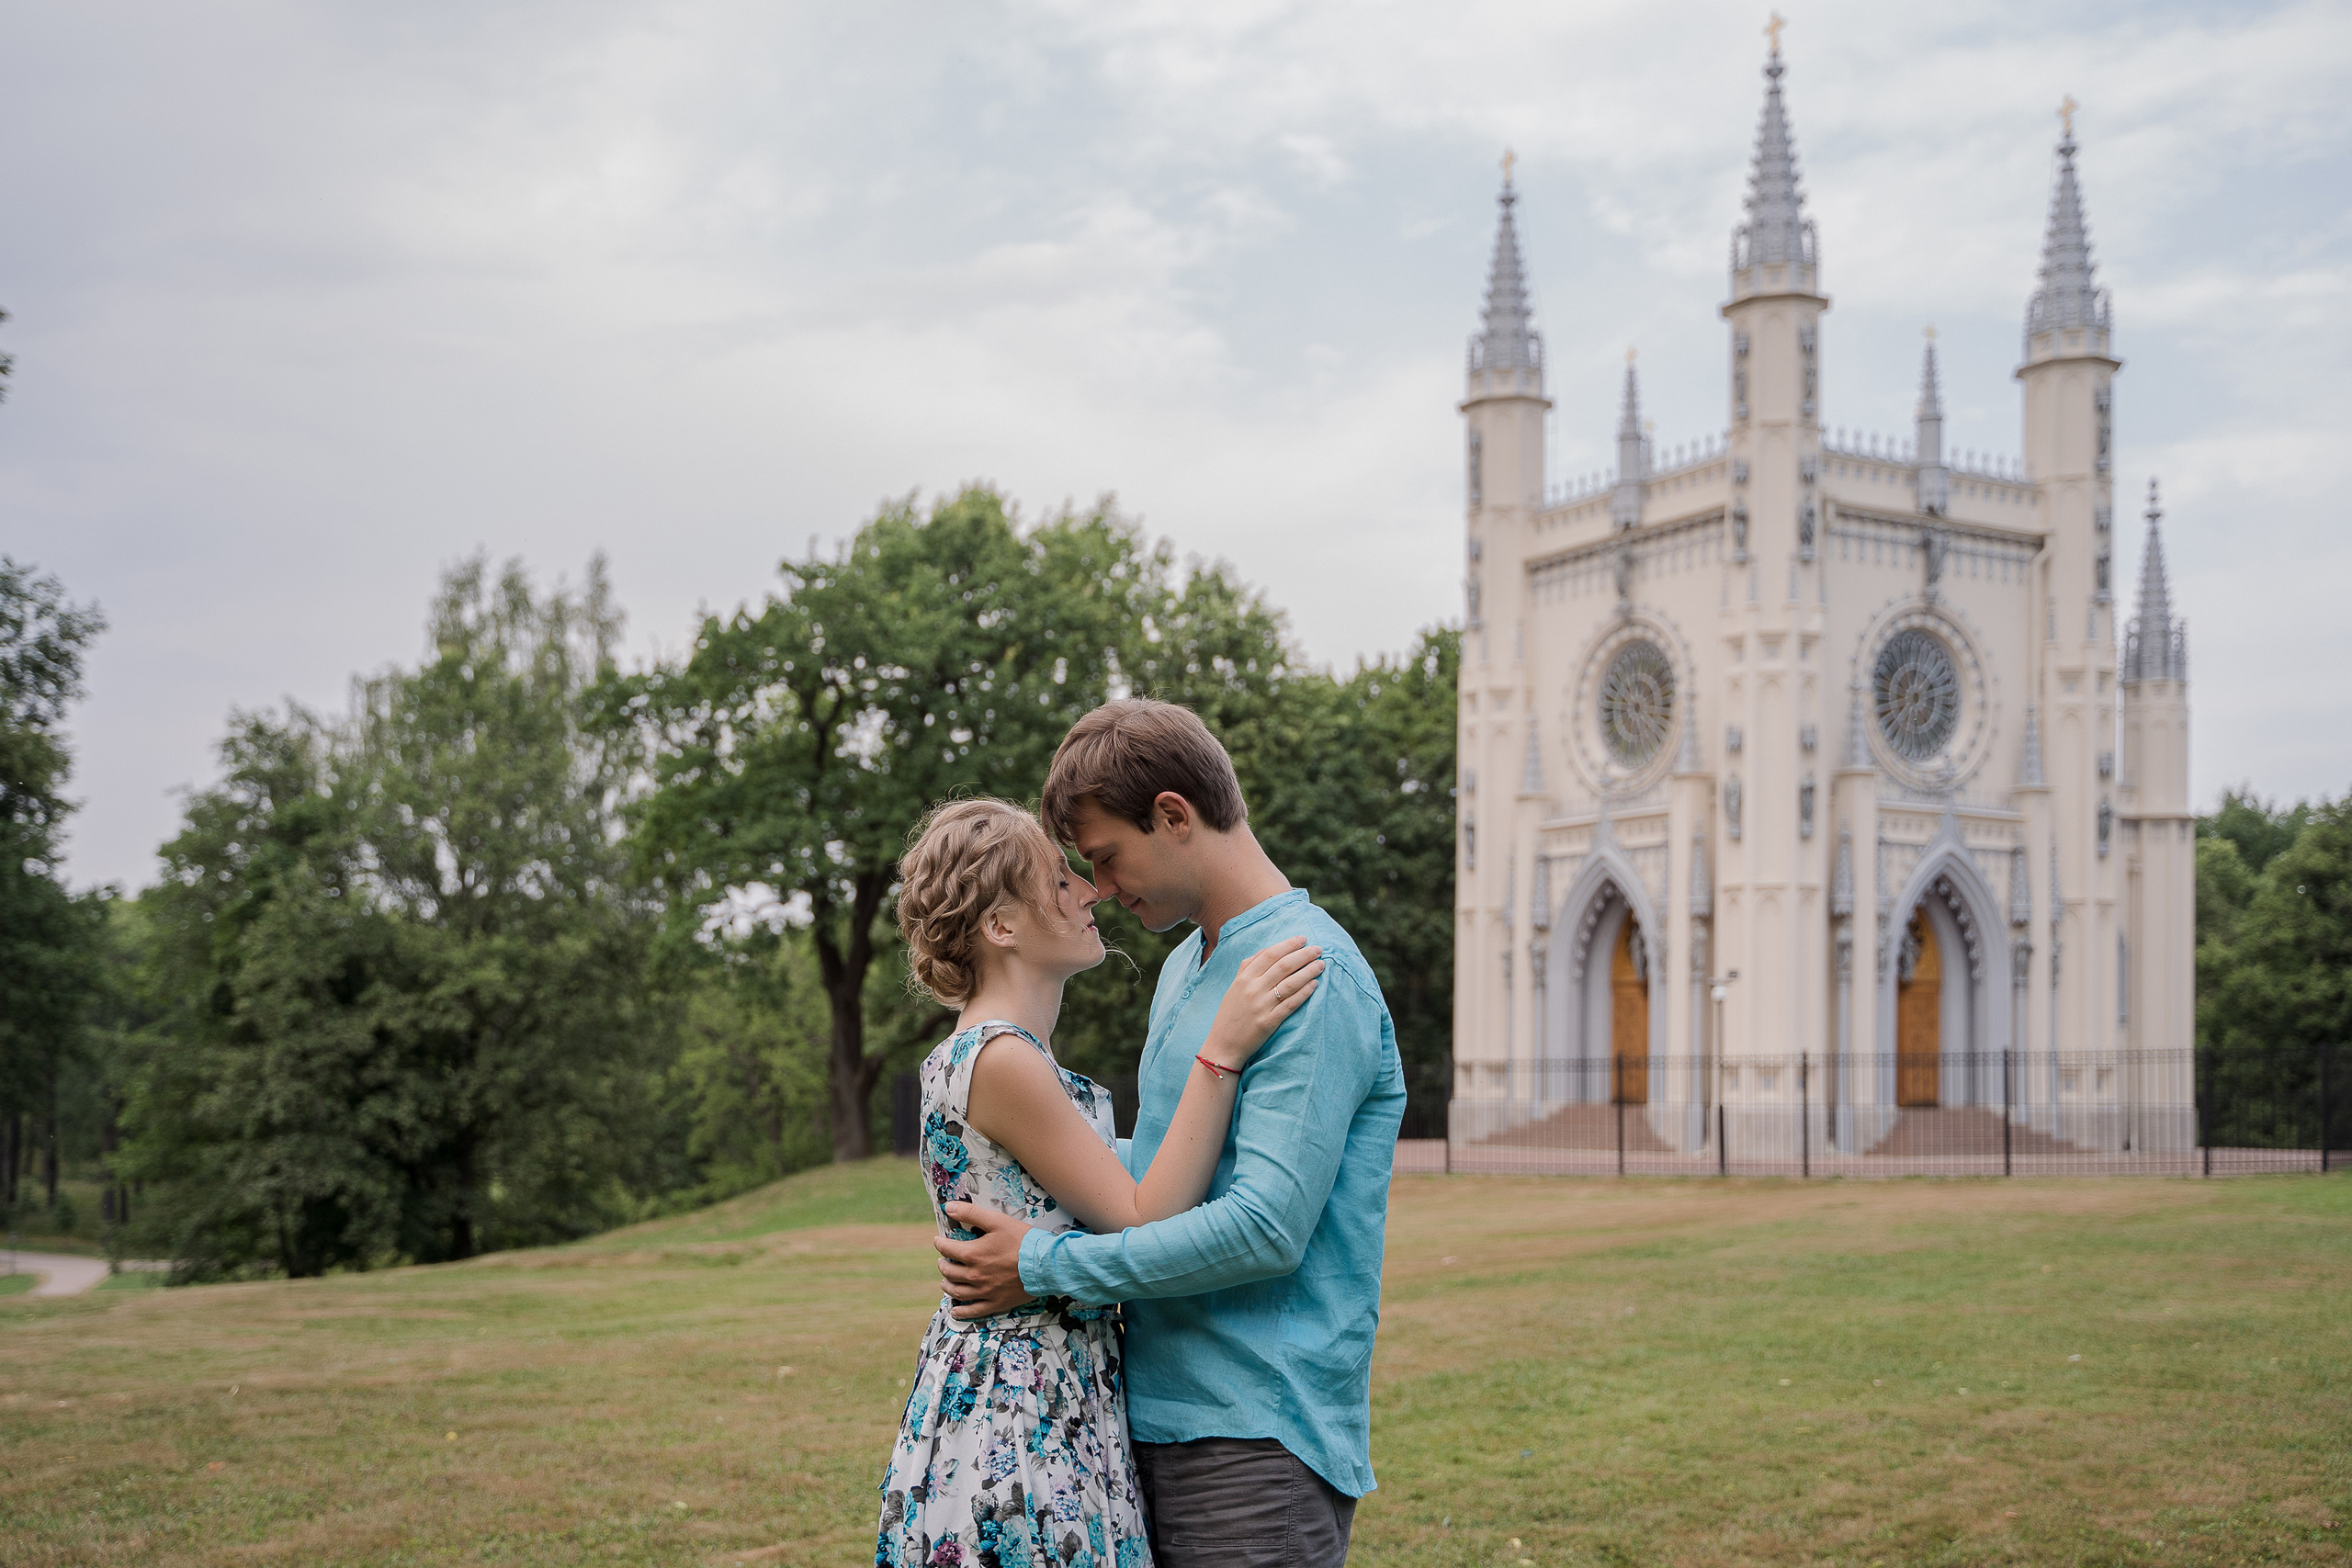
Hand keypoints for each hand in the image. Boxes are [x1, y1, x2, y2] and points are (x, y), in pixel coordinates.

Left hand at [935, 1203, 1036, 1319]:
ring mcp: (984, 1291)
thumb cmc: (1022, 1240)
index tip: (939, 1241)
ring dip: (947, 1286)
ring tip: (945, 1282)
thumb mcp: (997, 1221)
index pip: (947, 1249)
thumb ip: (971, 1213)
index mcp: (972, 1254)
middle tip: (943, 1261)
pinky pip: (974, 1311)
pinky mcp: (996, 1302)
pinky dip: (962, 1312)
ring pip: (957, 1292)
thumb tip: (949, 1207)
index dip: (940, 1244)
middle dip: (943, 1264)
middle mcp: (974, 1275)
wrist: (1045, 1264)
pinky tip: (955, 1311)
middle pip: (949, 1272)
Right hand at [1199, 937, 1324, 1070]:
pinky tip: (1314, 985)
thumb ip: (1247, 966)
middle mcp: (1252, 989)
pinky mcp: (1268, 1022)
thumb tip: (1266, 950)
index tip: (1303, 939)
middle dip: (1303, 955)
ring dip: (1308, 972)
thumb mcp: (1234, 987)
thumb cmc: (1230, 1014)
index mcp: (1244, 978)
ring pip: (1289, 983)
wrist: (1223, 1045)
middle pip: (1283, 966)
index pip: (1269, 954)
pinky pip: (1290, 1004)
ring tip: (1321, 965)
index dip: (1288, 945)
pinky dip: (1304, 993)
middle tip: (1318, 949)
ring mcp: (1261, 1006)